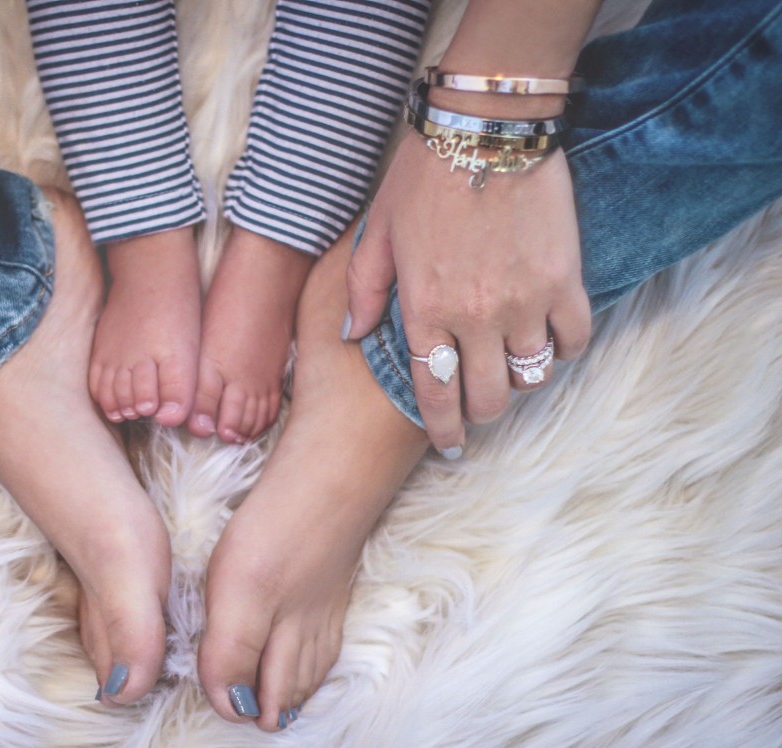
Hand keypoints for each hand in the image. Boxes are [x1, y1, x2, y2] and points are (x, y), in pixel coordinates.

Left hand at [345, 131, 590, 452]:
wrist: (486, 127)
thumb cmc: (423, 175)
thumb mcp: (376, 231)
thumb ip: (362, 289)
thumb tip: (352, 335)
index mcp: (423, 309)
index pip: (433, 392)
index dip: (442, 427)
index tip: (450, 443)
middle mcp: (474, 317)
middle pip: (486, 397)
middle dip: (480, 413)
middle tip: (478, 407)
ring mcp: (523, 302)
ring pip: (530, 377)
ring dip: (519, 382)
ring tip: (510, 370)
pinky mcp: (563, 280)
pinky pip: (573, 340)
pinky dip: (562, 350)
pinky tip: (548, 341)